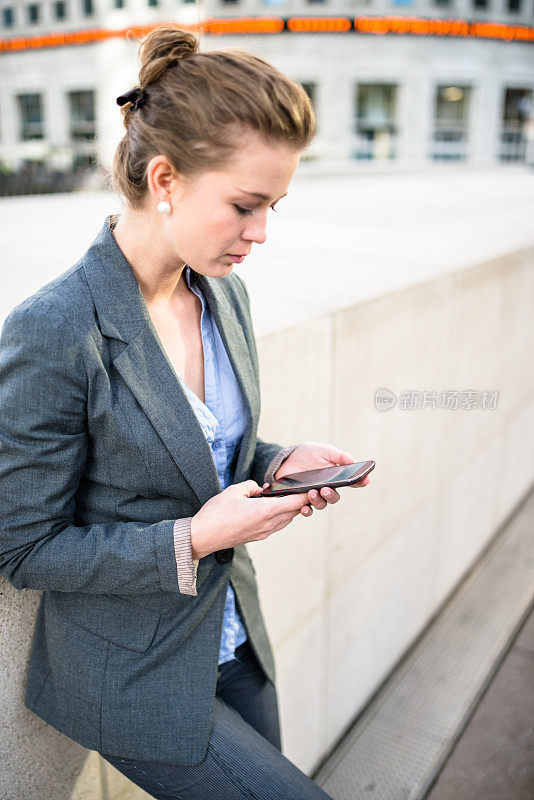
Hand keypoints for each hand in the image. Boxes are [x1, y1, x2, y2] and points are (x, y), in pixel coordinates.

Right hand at [190, 480, 310, 559]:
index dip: (305, 495)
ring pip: (286, 520)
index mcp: (265, 511)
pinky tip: (271, 508)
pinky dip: (280, 516)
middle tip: (300, 489)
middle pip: (294, 512)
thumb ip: (251, 486)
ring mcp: (264, 533)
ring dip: (289, 509)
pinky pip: (277, 526)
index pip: (294, 502)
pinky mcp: (258, 537)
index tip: (312, 487)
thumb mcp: (233, 491)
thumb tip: (260, 489)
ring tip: (284, 497)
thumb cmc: (215, 514)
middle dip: (299, 501)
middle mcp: (268, 524)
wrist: (203, 537)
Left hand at [267, 441, 370, 516]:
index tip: (365, 480)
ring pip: (322, 504)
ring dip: (318, 501)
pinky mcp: (301, 500)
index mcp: (336, 476)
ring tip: (311, 493)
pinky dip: (307, 511)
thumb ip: (338, 456)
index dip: (360, 482)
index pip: (351, 482)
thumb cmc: (307, 454)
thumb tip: (353, 462)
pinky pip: (307, 510)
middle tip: (325, 489)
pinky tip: (303, 508)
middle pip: (334, 497)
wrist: (285, 460)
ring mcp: (314, 495)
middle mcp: (327, 488)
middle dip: (331, 495)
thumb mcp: (323, 451)